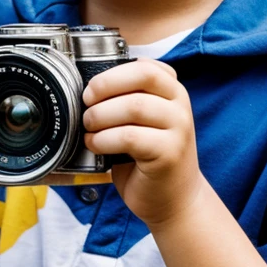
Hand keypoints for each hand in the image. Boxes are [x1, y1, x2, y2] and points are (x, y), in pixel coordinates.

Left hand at [83, 57, 204, 228]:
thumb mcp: (141, 123)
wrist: (174, 201)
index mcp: (172, 91)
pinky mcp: (170, 153)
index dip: (112, 73)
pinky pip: (130, 136)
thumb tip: (86, 91)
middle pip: (142, 77)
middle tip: (86, 104)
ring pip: (134, 106)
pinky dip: (105, 139)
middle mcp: (180, 105)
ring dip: (101, 116)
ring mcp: (179, 128)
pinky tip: (96, 145)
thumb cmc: (148, 160)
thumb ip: (126, 101)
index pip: (145, 66)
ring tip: (89, 128)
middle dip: (105, 86)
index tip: (92, 90)